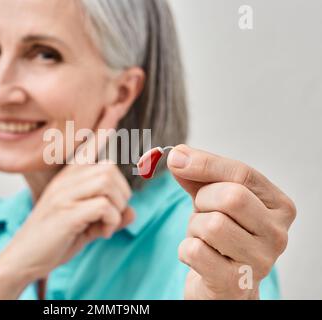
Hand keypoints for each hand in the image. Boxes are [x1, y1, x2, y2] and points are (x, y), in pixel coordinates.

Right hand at [0, 108, 134, 298]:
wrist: (22, 259)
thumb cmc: (53, 239)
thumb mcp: (84, 225)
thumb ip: (107, 216)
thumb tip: (133, 212)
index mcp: (68, 179)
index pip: (87, 147)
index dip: (102, 127)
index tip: (113, 107)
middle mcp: (65, 181)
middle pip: (109, 168)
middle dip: (121, 193)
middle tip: (113, 214)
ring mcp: (64, 195)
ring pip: (108, 182)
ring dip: (116, 206)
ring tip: (107, 224)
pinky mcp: (65, 213)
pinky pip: (103, 206)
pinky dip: (111, 221)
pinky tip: (102, 232)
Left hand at [168, 145, 295, 299]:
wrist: (224, 285)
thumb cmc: (221, 237)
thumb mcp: (213, 200)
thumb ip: (199, 175)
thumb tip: (179, 156)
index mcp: (279, 206)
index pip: (242, 173)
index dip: (205, 163)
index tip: (177, 158)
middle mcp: (277, 234)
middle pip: (231, 197)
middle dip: (204, 200)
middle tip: (202, 212)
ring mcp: (260, 261)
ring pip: (212, 225)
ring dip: (194, 228)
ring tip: (203, 238)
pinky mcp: (236, 284)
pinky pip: (195, 251)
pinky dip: (186, 250)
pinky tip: (198, 257)